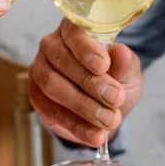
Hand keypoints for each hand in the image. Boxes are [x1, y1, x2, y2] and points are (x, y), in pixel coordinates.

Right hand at [28, 18, 142, 147]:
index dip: (86, 49)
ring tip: (109, 120)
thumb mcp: (128, 71)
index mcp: (73, 30)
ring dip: (83, 106)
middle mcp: (51, 46)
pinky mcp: (36, 96)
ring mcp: (40, 71)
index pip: (74, 32)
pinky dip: (76, 126)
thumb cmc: (115, 78)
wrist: (105, 106)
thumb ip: (125, 63)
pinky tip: (94, 135)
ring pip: (54, 86)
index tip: (103, 66)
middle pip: (62, 61)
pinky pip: (52, 112)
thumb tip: (120, 52)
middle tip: (115, 99)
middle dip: (90, 83)